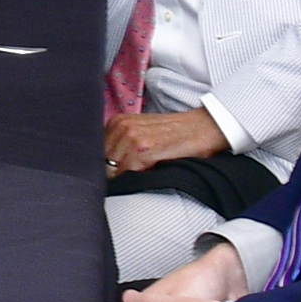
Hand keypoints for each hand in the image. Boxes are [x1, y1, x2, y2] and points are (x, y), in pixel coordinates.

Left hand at [102, 109, 225, 176]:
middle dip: (112, 174)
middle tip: (132, 175)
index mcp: (118, 122)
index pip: (96, 153)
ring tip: (143, 173)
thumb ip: (122, 144)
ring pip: (112, 171)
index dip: (104, 167)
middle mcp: (122, 127)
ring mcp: (131, 137)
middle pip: (101, 163)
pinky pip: (127, 174)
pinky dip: (134, 179)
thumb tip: (105, 167)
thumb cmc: (175, 134)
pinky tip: (148, 173)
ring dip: (123, 178)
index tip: (114, 174)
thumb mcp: (143, 131)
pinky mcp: (144, 150)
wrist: (203, 127)